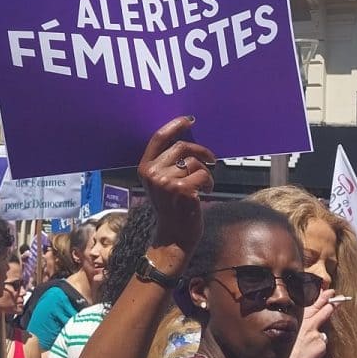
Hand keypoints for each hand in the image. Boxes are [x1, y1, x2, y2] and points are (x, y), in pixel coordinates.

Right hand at [139, 117, 215, 254]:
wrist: (174, 237)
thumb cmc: (172, 210)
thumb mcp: (161, 184)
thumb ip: (167, 164)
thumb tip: (188, 143)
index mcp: (145, 168)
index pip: (159, 138)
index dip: (175, 125)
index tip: (189, 120)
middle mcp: (153, 173)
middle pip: (182, 147)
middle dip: (201, 152)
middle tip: (211, 159)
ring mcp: (166, 181)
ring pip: (195, 162)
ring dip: (206, 173)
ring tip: (204, 185)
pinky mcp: (182, 189)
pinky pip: (203, 175)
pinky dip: (208, 183)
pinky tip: (205, 192)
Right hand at [282, 288, 336, 357]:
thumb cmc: (289, 351)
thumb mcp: (294, 333)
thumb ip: (306, 327)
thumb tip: (317, 326)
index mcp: (301, 321)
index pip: (314, 305)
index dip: (323, 297)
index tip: (330, 291)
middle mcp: (310, 325)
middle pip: (325, 310)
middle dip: (333, 303)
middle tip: (339, 297)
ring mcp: (316, 334)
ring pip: (323, 330)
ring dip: (320, 332)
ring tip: (317, 333)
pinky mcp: (321, 344)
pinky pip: (322, 343)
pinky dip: (318, 347)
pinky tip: (311, 352)